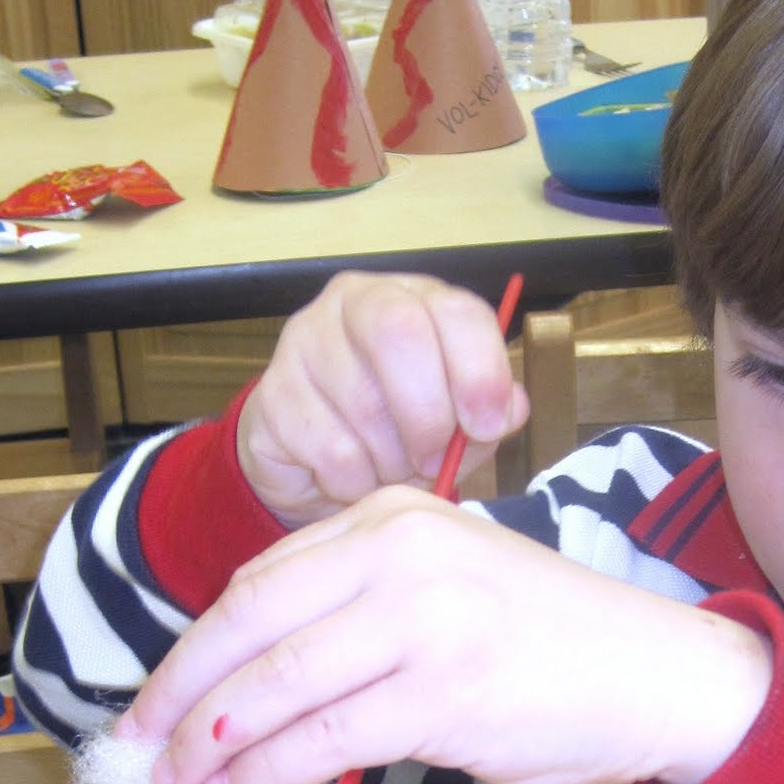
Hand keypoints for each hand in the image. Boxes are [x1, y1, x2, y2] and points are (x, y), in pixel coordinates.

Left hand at [117, 487, 773, 783]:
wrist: (659, 675)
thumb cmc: (556, 644)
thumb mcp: (451, 591)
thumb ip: (361, 617)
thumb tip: (261, 693)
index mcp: (395, 516)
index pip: (261, 581)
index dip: (196, 648)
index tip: (160, 699)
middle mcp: (402, 550)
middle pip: (249, 623)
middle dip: (179, 695)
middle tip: (139, 748)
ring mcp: (423, 618)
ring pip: (276, 685)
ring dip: (211, 746)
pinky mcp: (443, 690)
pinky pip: (323, 738)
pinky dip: (265, 773)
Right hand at [237, 273, 529, 527]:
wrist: (315, 466)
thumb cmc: (399, 434)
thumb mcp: (459, 422)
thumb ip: (491, 412)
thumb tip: (510, 408)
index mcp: (416, 300)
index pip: (455, 311)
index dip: (480, 370)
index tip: (488, 426)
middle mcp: (356, 303)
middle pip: (399, 333)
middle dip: (429, 413)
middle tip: (435, 460)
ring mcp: (305, 342)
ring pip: (364, 405)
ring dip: (392, 460)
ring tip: (391, 469)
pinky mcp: (272, 394)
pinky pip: (331, 450)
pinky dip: (356, 482)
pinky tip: (354, 478)